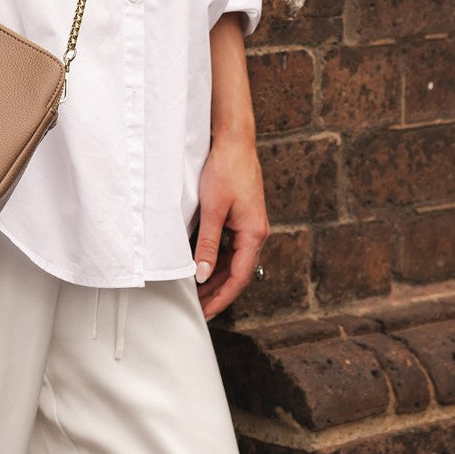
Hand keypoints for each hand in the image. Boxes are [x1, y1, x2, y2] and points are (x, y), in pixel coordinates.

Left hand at [193, 137, 268, 320]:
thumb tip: (202, 274)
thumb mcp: (213, 209)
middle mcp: (257, 233)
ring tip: (197, 291)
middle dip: (218, 292)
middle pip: (238, 272)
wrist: (235, 141)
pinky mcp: (244, 217)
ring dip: (217, 277)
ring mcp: (251, 225)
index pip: (238, 278)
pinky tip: (203, 265)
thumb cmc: (226, 170)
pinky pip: (232, 247)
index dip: (221, 298)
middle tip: (198, 307)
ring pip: (234, 261)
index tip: (206, 312)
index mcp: (254, 234)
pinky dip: (218, 259)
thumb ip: (208, 244)